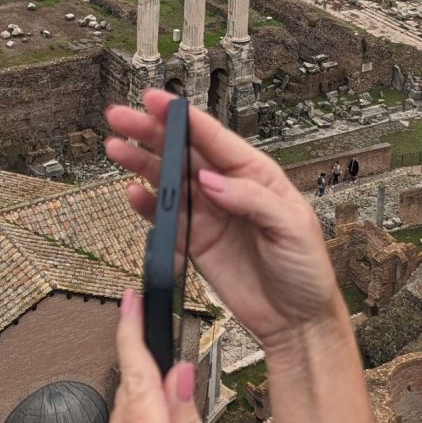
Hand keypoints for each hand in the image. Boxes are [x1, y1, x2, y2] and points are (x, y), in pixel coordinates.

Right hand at [105, 89, 338, 348]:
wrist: (297, 321)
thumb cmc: (306, 269)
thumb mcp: (292, 227)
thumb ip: (251, 200)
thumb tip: (211, 180)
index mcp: (255, 174)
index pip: (213, 137)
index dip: (183, 117)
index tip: (156, 101)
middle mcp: (227, 188)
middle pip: (183, 152)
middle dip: (151, 131)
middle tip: (122, 117)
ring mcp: (208, 214)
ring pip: (168, 180)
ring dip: (141, 163)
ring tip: (116, 148)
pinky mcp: (195, 242)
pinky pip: (165, 219)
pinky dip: (147, 206)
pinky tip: (133, 193)